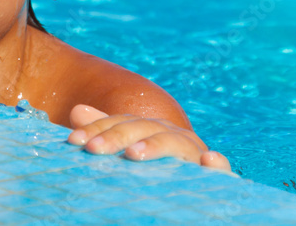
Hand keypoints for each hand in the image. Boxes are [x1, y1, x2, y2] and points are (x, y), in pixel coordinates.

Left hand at [67, 104, 230, 171]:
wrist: (193, 184)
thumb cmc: (153, 166)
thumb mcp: (127, 148)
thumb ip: (106, 132)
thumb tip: (77, 111)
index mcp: (148, 127)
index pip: (119, 122)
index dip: (96, 129)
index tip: (73, 141)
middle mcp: (170, 134)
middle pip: (141, 128)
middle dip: (116, 137)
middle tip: (93, 149)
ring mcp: (193, 150)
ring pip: (173, 143)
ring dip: (155, 146)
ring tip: (134, 154)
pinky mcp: (215, 172)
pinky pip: (222, 168)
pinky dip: (218, 164)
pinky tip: (209, 161)